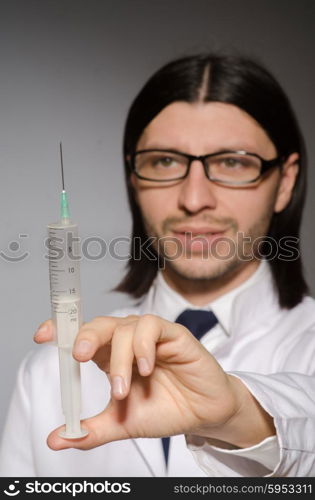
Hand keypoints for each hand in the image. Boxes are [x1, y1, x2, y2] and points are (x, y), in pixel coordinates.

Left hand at [34, 315, 274, 450]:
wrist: (202, 415)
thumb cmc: (163, 411)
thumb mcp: (122, 424)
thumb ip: (91, 430)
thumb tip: (55, 439)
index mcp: (111, 357)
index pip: (83, 336)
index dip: (62, 330)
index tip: (41, 336)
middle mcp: (128, 342)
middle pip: (99, 325)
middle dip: (85, 336)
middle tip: (78, 357)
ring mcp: (151, 336)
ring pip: (124, 328)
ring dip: (120, 359)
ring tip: (124, 390)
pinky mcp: (173, 334)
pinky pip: (152, 327)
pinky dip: (144, 347)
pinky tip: (147, 368)